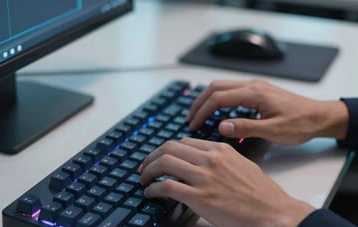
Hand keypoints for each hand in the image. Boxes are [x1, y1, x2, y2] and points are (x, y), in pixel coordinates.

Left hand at [138, 138, 314, 226]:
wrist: (274, 213)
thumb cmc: (261, 193)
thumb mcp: (241, 165)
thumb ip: (221, 159)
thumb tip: (203, 162)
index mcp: (220, 149)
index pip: (183, 142)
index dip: (167, 149)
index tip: (161, 157)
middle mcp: (210, 159)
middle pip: (169, 148)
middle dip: (152, 157)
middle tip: (145, 166)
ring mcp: (204, 177)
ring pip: (164, 163)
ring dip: (148, 170)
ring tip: (143, 179)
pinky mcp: (199, 197)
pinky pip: (166, 186)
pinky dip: (153, 188)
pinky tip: (150, 193)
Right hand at [186, 80, 348, 144]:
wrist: (318, 116)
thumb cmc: (300, 123)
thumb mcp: (274, 130)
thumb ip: (246, 127)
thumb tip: (221, 126)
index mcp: (254, 93)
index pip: (219, 97)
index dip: (203, 111)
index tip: (193, 124)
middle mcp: (252, 85)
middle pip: (216, 87)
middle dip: (199, 102)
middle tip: (190, 119)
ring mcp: (254, 86)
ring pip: (222, 86)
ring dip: (207, 99)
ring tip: (198, 115)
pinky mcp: (256, 91)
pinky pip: (230, 90)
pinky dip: (217, 99)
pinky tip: (215, 111)